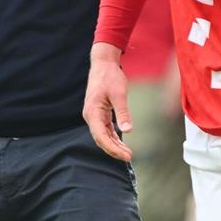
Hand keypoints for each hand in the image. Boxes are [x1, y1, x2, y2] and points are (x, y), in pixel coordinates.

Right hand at [83, 43, 132, 160]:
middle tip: (129, 157)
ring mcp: (95, 115)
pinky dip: (114, 137)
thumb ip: (123, 112)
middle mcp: (91, 116)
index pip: (100, 137)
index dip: (112, 148)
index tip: (126, 155)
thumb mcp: (119, 94)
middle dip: (114, 149)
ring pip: (103, 135)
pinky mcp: (100, 113)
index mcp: (93, 112)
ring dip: (115, 145)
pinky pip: (106, 129)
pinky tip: (122, 143)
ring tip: (128, 153)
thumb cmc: (110, 77)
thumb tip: (128, 130)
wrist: (103, 64)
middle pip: (101, 139)